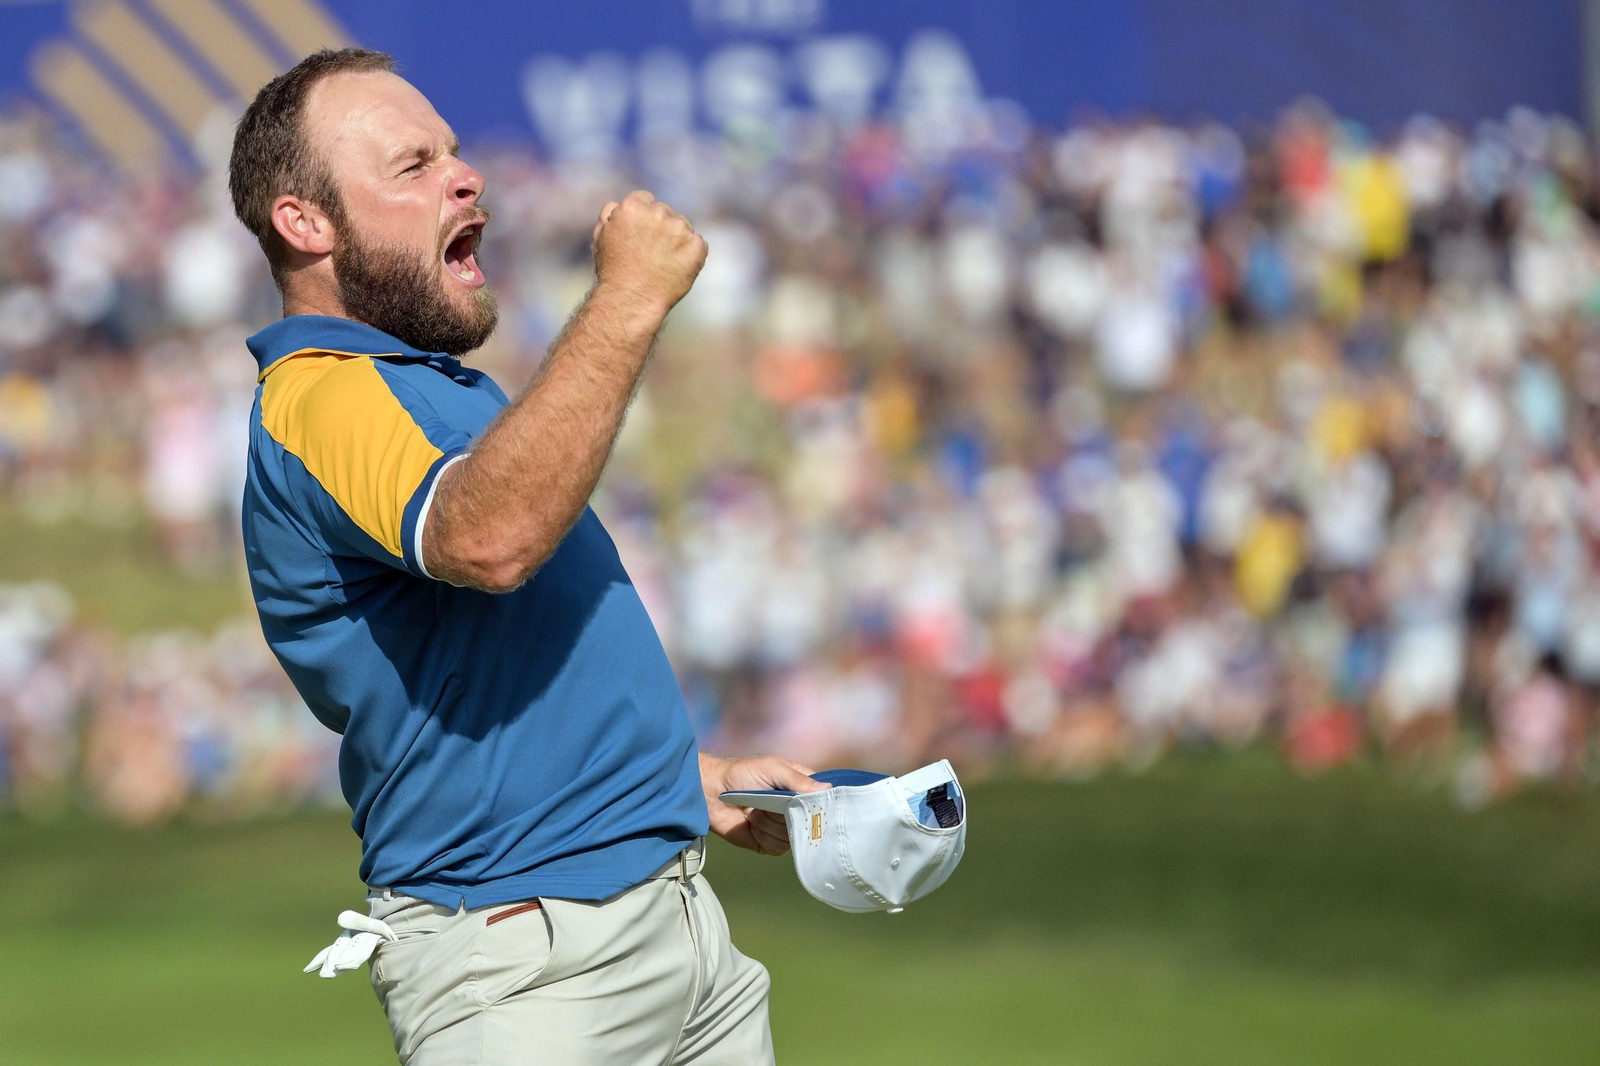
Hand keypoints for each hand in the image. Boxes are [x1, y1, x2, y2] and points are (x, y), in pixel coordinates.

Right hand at [591, 190, 707, 316]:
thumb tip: (619, 205)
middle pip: (665, 212)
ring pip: (683, 226)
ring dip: (678, 240)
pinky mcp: (696, 246)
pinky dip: (691, 256)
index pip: (645, 199)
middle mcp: (658, 213)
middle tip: (651, 254)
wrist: (632, 299)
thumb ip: (611, 214)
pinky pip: (698, 245)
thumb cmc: (614, 271)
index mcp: (632, 206)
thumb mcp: (601, 237)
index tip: (642, 234)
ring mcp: (679, 229)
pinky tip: (677, 269)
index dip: (643, 217)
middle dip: (661, 228)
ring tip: (663, 263)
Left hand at [699, 752, 826, 855]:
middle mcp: (795, 809)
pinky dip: (763, 836)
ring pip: (794, 837)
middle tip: (775, 804)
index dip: (823, 805)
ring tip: (756, 810)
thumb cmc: (742, 773)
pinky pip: (778, 848)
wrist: (710, 793)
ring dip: (771, 824)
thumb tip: (827, 789)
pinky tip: (752, 824)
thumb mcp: (772, 768)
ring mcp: (783, 828)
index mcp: (801, 788)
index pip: (824, 800)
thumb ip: (798, 779)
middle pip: (810, 822)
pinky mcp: (768, 843)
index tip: (816, 805)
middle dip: (790, 814)